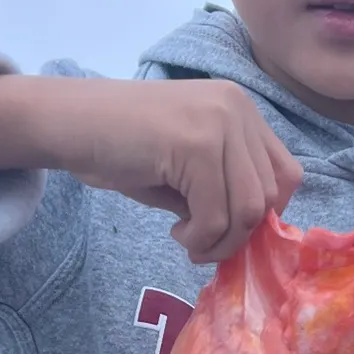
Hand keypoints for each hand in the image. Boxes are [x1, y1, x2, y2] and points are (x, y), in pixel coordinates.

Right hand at [47, 78, 303, 262]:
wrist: (67, 122)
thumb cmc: (120, 148)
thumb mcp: (187, 168)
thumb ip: (224, 190)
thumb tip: (253, 237)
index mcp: (240, 110)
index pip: (286, 174)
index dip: (266, 215)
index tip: (230, 231)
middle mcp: (238, 109)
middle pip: (271, 195)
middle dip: (241, 234)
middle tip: (203, 245)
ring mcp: (219, 123)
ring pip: (249, 209)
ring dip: (220, 241)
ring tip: (189, 240)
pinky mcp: (197, 144)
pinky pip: (216, 214)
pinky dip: (200, 237)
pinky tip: (175, 230)